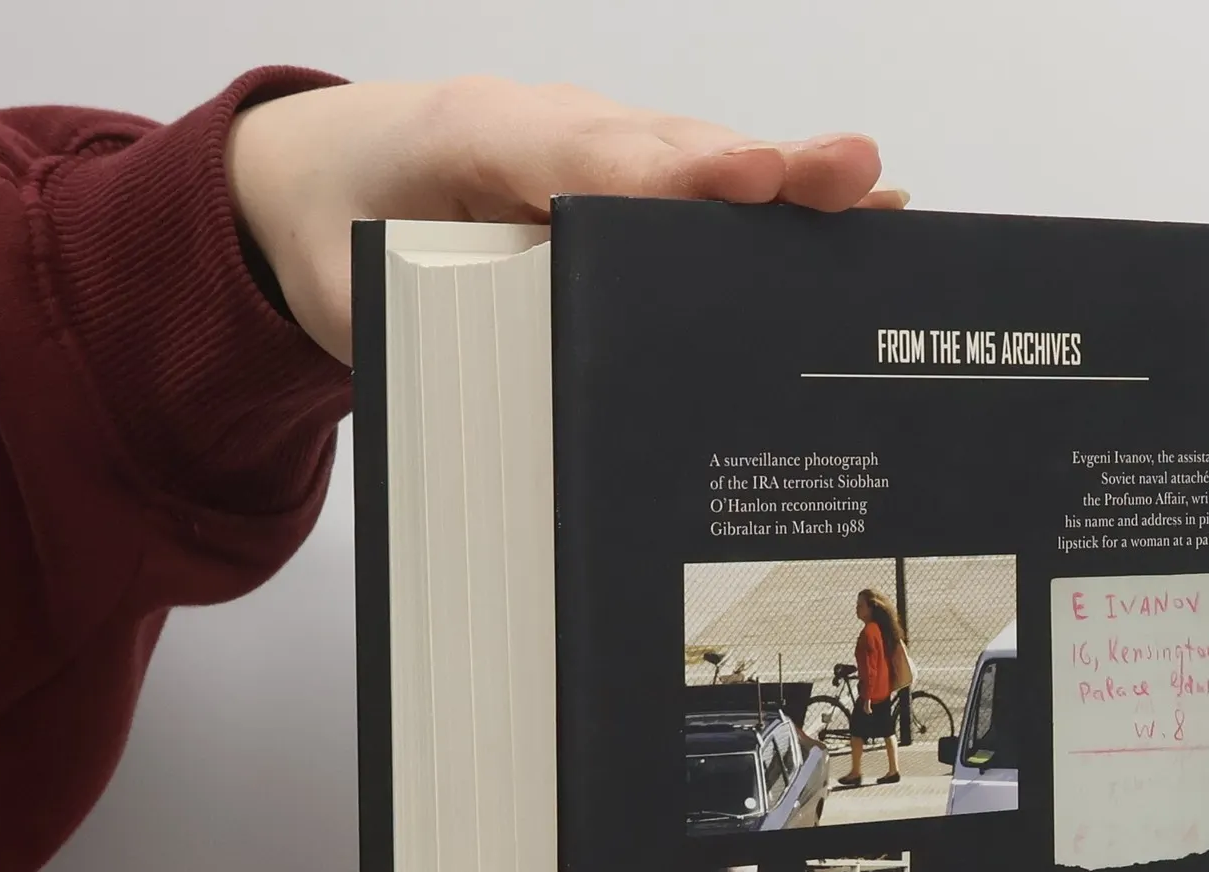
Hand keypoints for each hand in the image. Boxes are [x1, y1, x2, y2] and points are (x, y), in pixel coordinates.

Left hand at [226, 79, 906, 360]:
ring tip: (883, 209)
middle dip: (761, 172)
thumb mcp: (354, 285)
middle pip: (671, 152)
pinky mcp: (626, 184)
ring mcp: (601, 150)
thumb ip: (418, 325)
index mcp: (477, 136)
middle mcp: (556, 129)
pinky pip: (704, 193)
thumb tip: (510, 405)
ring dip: (792, 190)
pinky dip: (776, 212)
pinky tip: (855, 229)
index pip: (582, 154)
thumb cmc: (344, 228)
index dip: (661, 174)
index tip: (731, 183)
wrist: (326, 174)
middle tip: (853, 178)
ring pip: (702, 166)